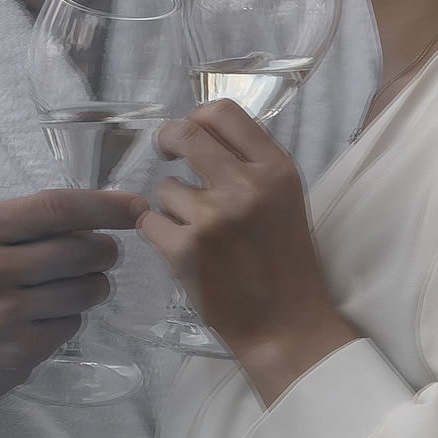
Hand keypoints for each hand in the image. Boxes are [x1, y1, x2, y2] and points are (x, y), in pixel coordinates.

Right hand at [0, 190, 145, 418]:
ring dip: (90, 287)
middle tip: (99, 255)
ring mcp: (6, 315)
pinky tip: (40, 320)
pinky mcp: (19, 352)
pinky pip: (73, 326)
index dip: (106, 206)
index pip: (58, 208)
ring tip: (64, 289)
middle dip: (104, 251)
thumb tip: (97, 214)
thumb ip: (20, 226)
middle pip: (84, 250)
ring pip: (87, 290)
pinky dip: (67, 320)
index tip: (136, 207)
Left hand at [137, 102, 359, 404]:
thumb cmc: (286, 264)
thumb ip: (251, 167)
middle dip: (167, 141)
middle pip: (185, 134)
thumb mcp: (285, 201)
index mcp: (277, 170)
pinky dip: (159, 234)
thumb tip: (201, 134)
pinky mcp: (184, 250)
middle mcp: (245, 186)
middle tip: (166, 154)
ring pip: (164, 188)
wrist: (287, 324)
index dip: (197, 117)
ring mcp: (212, 218)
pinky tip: (184, 251)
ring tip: (196, 232)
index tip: (190, 133)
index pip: (224, 113)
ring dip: (170, 206)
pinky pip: (150, 222)